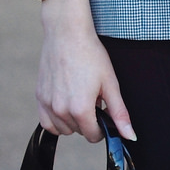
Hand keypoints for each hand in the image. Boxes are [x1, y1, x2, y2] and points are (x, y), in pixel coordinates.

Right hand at [36, 0, 135, 141]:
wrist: (67, 33)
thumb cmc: (90, 55)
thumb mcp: (110, 84)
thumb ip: (119, 113)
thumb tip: (129, 136)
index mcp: (80, 109)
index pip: (93, 135)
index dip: (102, 127)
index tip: (104, 112)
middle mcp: (61, 110)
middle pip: (79, 131)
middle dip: (88, 120)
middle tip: (92, 97)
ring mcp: (47, 104)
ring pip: (62, 129)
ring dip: (72, 121)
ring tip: (79, 98)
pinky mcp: (39, 97)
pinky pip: (46, 122)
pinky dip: (56, 119)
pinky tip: (65, 104)